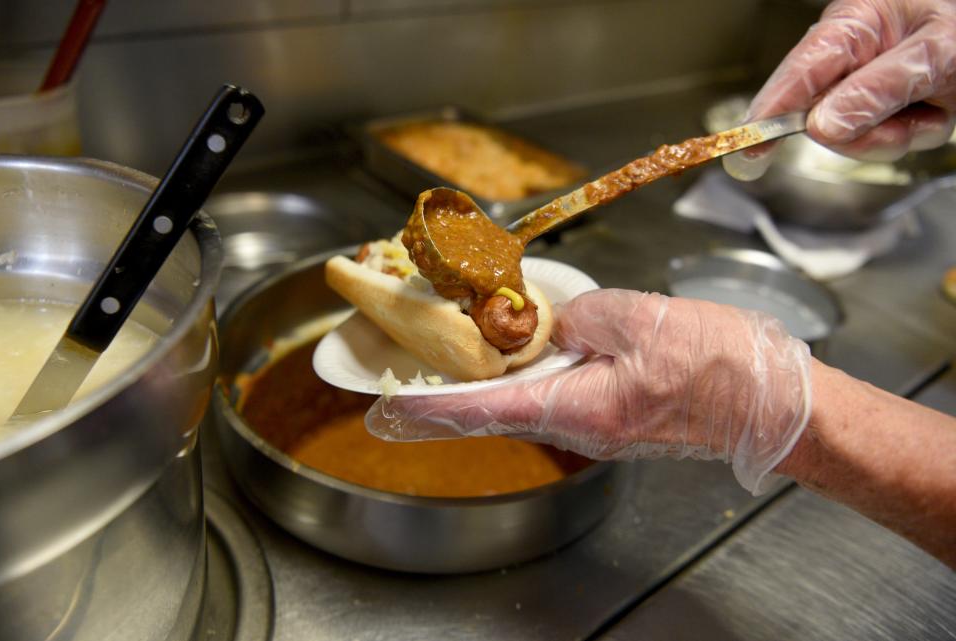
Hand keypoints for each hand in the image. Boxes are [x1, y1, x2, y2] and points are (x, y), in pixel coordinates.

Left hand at [366, 289, 812, 494]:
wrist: (774, 404)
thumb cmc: (720, 367)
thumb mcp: (642, 319)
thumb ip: (584, 315)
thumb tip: (559, 320)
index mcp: (578, 406)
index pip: (484, 408)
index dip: (431, 408)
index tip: (388, 408)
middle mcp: (580, 426)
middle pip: (497, 409)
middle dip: (448, 393)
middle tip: (405, 376)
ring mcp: (598, 425)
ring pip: (525, 402)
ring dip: (487, 381)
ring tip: (453, 354)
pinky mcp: (616, 415)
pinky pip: (556, 396)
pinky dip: (527, 376)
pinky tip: (521, 351)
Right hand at [724, 0, 955, 179]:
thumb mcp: (934, 52)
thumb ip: (878, 89)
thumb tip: (823, 127)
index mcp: (852, 25)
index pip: (796, 75)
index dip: (766, 114)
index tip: (744, 148)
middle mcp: (851, 59)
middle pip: (820, 118)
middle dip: (863, 131)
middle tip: (906, 120)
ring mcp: (866, 88)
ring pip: (854, 139)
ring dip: (897, 134)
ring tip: (932, 106)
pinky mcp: (885, 111)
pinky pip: (885, 144)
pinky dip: (917, 134)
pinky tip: (936, 109)